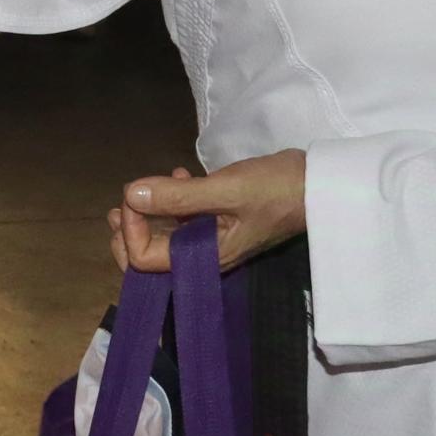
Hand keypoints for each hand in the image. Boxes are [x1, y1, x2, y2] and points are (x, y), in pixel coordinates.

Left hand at [108, 151, 305, 273]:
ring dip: (147, 215)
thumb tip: (130, 195)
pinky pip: (186, 218)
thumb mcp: (225, 190)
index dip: (131, 231)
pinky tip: (178, 175)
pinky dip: (173, 201)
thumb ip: (178, 195)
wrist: (317, 186)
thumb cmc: (274, 191)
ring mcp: (212, 238)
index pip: (146, 260)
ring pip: (166, 235)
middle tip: (118, 207)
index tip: (133, 198)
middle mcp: (204, 254)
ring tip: (138, 191)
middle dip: (129, 232)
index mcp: (204, 258)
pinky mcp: (220, 220)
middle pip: (151, 256)